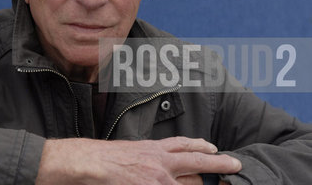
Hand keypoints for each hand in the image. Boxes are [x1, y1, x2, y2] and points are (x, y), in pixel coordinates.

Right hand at [35, 137, 240, 184]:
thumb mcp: (130, 150)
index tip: (213, 147)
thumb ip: (147, 156)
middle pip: (195, 160)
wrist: (91, 162)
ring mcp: (158, 178)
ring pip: (190, 183)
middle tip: (234, 164)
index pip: (183, 145)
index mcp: (153, 149)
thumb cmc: (104, 156)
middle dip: (218, 162)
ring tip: (218, 183)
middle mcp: (160, 161)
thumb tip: (155, 163)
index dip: (201, 146)